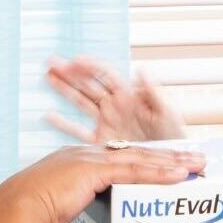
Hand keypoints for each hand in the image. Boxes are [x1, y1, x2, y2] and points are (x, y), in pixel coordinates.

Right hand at [0, 143, 204, 222]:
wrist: (12, 211)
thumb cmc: (28, 218)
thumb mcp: (57, 209)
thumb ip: (77, 209)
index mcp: (78, 162)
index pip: (122, 159)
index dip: (148, 161)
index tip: (169, 165)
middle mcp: (86, 154)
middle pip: (137, 153)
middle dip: (169, 156)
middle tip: (196, 159)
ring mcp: (90, 158)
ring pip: (141, 158)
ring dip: (173, 162)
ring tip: (198, 165)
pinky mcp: (93, 168)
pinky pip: (134, 169)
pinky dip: (159, 172)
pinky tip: (179, 175)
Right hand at [45, 56, 184, 143]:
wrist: (170, 163)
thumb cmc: (173, 135)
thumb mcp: (167, 113)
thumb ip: (154, 93)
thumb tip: (142, 70)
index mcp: (128, 96)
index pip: (106, 75)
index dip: (91, 67)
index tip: (75, 60)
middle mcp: (114, 106)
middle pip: (89, 84)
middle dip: (71, 73)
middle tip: (52, 62)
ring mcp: (106, 122)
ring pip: (81, 102)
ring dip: (65, 89)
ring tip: (49, 76)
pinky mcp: (102, 142)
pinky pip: (79, 131)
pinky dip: (64, 124)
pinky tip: (49, 116)